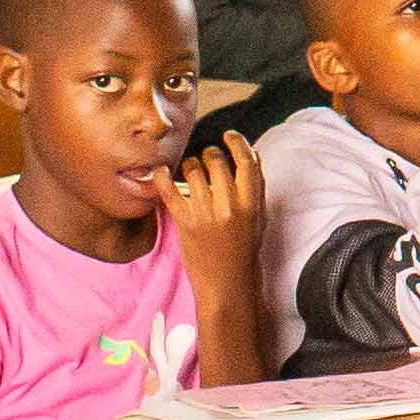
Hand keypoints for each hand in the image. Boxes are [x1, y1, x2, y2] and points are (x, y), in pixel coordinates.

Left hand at [162, 131, 262, 269]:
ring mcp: (205, 213)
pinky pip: (169, 190)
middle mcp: (228, 205)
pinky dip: (162, 177)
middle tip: (207, 158)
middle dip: (210, 154)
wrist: (227, 284)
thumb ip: (256, 188)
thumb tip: (251, 156)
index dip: (237, 142)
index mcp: (251, 203)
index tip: (229, 136)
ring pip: (193, 170)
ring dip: (190, 165)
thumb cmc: (244, 251)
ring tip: (190, 170)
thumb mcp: (258, 218)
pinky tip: (160, 171)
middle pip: (217, 161)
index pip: (246, 161)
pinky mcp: (185, 222)